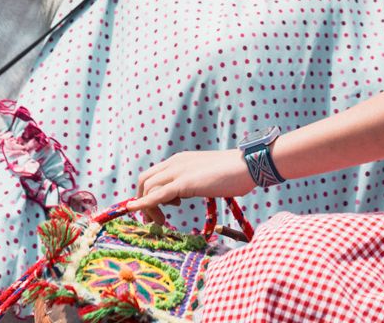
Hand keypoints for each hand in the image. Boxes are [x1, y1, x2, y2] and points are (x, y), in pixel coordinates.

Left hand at [133, 150, 254, 222]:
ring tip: (162, 223)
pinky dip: (143, 204)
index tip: (158, 210)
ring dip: (148, 209)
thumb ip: (192, 183)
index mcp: (180, 160)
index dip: (148, 193)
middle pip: (145, 181)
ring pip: (148, 189)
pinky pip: (157, 194)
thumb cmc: (233, 173)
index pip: (153, 175)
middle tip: (156, 220)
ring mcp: (178, 171)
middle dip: (142, 201)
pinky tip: (135, 210)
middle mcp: (175, 163)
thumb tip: (184, 194)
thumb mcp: (205, 176)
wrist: (248, 165)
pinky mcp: (184, 183)